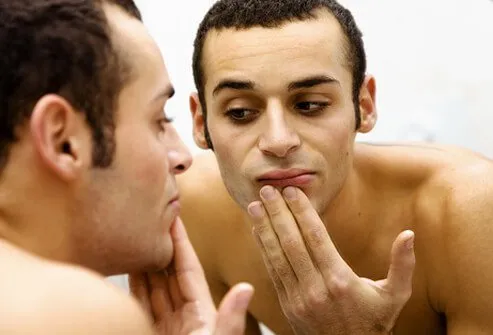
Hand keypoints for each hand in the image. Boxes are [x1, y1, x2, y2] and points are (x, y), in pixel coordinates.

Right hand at [129, 218, 253, 334]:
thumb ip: (230, 319)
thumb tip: (247, 288)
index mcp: (201, 313)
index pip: (188, 269)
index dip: (181, 243)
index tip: (174, 218)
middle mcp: (183, 316)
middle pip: (169, 274)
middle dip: (161, 246)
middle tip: (150, 219)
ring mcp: (165, 326)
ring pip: (152, 287)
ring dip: (144, 263)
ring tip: (135, 237)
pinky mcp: (149, 333)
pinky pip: (139, 305)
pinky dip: (134, 286)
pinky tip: (127, 267)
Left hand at [247, 186, 414, 334]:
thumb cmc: (375, 322)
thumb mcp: (395, 295)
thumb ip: (402, 264)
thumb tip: (409, 233)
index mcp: (340, 281)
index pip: (315, 237)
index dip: (301, 211)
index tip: (292, 191)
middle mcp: (315, 288)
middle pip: (291, 243)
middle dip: (277, 213)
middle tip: (267, 190)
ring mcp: (298, 298)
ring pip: (277, 256)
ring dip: (264, 228)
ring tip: (254, 205)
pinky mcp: (287, 304)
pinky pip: (272, 271)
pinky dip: (264, 248)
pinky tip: (258, 230)